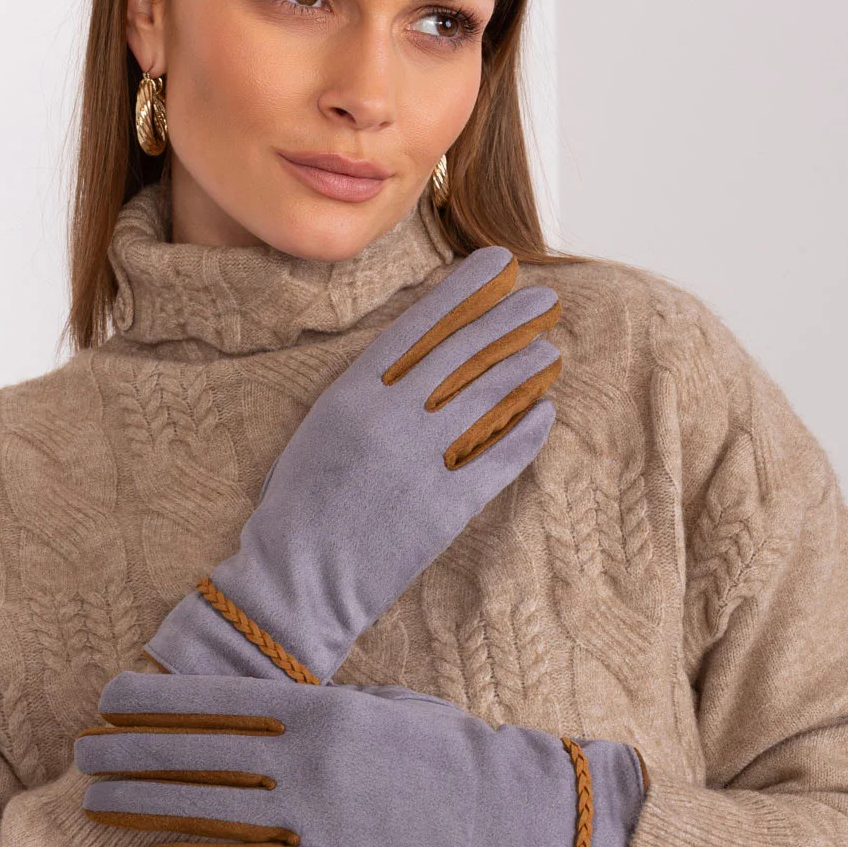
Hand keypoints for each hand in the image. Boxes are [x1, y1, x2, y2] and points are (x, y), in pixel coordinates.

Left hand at [75, 670, 647, 846]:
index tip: (107, 697)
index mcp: (319, 709)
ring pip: (207, 810)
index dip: (153, 700)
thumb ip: (310, 704)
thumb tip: (240, 705)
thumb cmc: (439, 746)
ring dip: (143, 804)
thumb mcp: (376, 701)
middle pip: (196, 754)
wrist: (501, 811)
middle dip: (130, 751)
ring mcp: (315, 818)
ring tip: (96, 801)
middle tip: (82, 750)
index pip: (214, 700)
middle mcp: (307, 761)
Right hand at [143, 247, 562, 684]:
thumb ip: (362, 396)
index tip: (497, 265)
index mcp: (352, 393)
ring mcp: (419, 461)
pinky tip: (545, 411)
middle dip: (508, 318)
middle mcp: (389, 418)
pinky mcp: (444, 507)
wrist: (296, 581)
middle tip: (543, 299)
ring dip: (525, 368)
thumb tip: (411, 363)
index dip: (464, 291)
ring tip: (551, 350)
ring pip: (488, 397)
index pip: (421, 326)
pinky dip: (526, 432)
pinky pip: (498, 459)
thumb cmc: (297, 509)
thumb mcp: (318, 434)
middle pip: (463, 352)